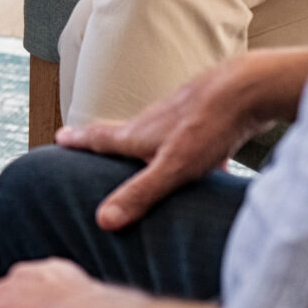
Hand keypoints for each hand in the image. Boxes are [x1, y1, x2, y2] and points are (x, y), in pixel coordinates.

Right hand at [55, 52, 303, 230]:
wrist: (248, 88)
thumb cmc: (207, 126)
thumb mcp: (171, 168)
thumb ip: (139, 193)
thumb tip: (103, 219)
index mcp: (139, 133)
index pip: (101, 138)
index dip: (79, 140)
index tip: (59, 137)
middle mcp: (154, 121)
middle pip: (124, 133)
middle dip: (106, 140)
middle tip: (88, 141)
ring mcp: (181, 116)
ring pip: (157, 134)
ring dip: (145, 144)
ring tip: (141, 155)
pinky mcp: (208, 118)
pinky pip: (192, 139)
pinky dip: (192, 152)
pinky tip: (212, 166)